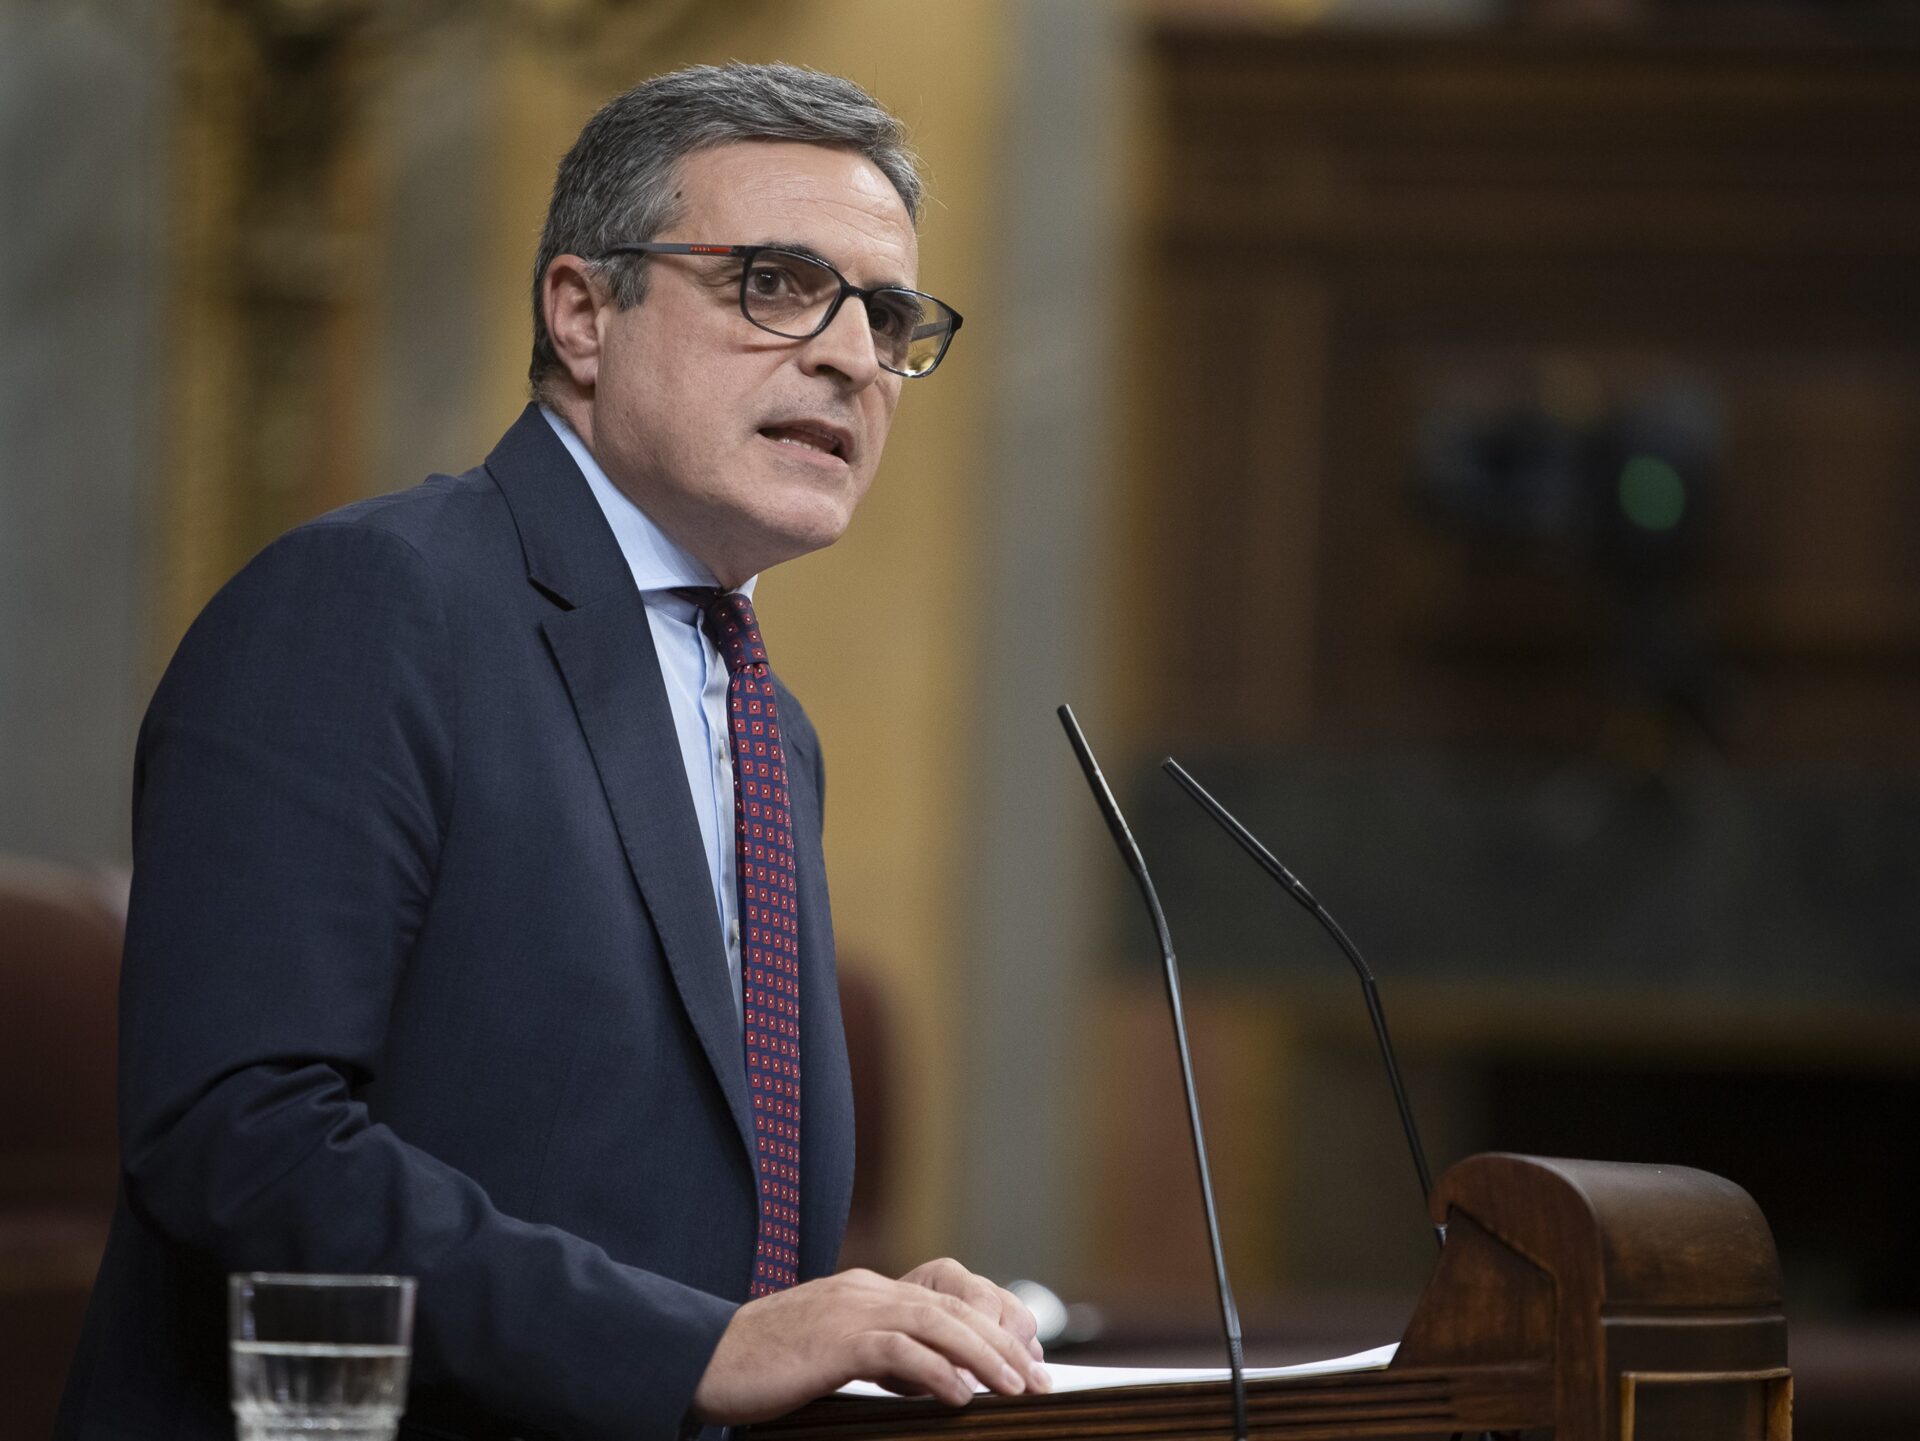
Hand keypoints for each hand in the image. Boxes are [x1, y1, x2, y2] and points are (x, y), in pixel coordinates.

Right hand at [689, 1264, 1052, 1424]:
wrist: (703, 1357)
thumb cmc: (763, 1365)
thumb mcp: (833, 1355)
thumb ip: (881, 1356)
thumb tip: (935, 1381)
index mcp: (867, 1292)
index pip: (945, 1301)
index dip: (990, 1328)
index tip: (1023, 1361)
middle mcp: (867, 1291)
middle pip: (953, 1308)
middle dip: (1002, 1344)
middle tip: (1039, 1380)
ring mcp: (852, 1310)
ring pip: (937, 1324)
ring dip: (984, 1357)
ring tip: (1016, 1388)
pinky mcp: (836, 1341)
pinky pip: (899, 1351)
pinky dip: (936, 1371)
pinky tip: (961, 1396)